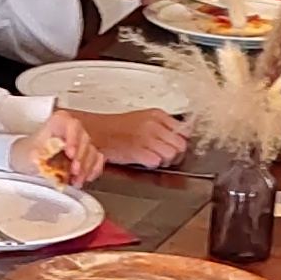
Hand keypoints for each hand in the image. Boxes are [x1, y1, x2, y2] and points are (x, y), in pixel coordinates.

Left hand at [20, 115, 102, 185]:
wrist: (27, 163)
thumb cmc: (27, 153)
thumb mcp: (27, 153)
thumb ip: (36, 155)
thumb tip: (39, 158)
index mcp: (58, 122)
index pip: (72, 126)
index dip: (73, 139)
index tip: (70, 153)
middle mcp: (72, 130)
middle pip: (85, 140)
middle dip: (81, 157)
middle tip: (74, 170)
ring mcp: (81, 143)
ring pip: (92, 152)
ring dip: (86, 168)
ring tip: (76, 180)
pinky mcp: (86, 156)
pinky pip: (97, 161)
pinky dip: (92, 171)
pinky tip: (85, 179)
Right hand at [67, 105, 188, 171]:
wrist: (96, 132)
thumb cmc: (117, 129)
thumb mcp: (143, 119)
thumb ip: (162, 126)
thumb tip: (180, 136)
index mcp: (157, 115)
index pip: (184, 130)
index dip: (180, 142)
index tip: (174, 146)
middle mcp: (154, 125)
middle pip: (181, 145)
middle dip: (176, 154)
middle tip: (165, 157)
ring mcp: (146, 137)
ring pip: (172, 154)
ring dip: (165, 161)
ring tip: (154, 159)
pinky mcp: (138, 151)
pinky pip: (157, 162)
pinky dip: (152, 164)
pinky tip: (145, 161)